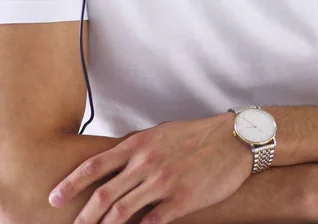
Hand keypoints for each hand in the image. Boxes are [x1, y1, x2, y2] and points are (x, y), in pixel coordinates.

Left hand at [48, 114, 251, 223]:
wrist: (233, 139)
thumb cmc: (197, 134)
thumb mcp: (162, 132)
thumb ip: (138, 147)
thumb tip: (117, 162)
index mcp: (140, 143)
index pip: (96, 165)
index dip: (71, 184)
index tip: (54, 197)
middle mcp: (147, 162)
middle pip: (105, 195)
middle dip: (84, 217)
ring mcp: (164, 182)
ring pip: (123, 213)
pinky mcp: (181, 200)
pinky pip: (152, 222)